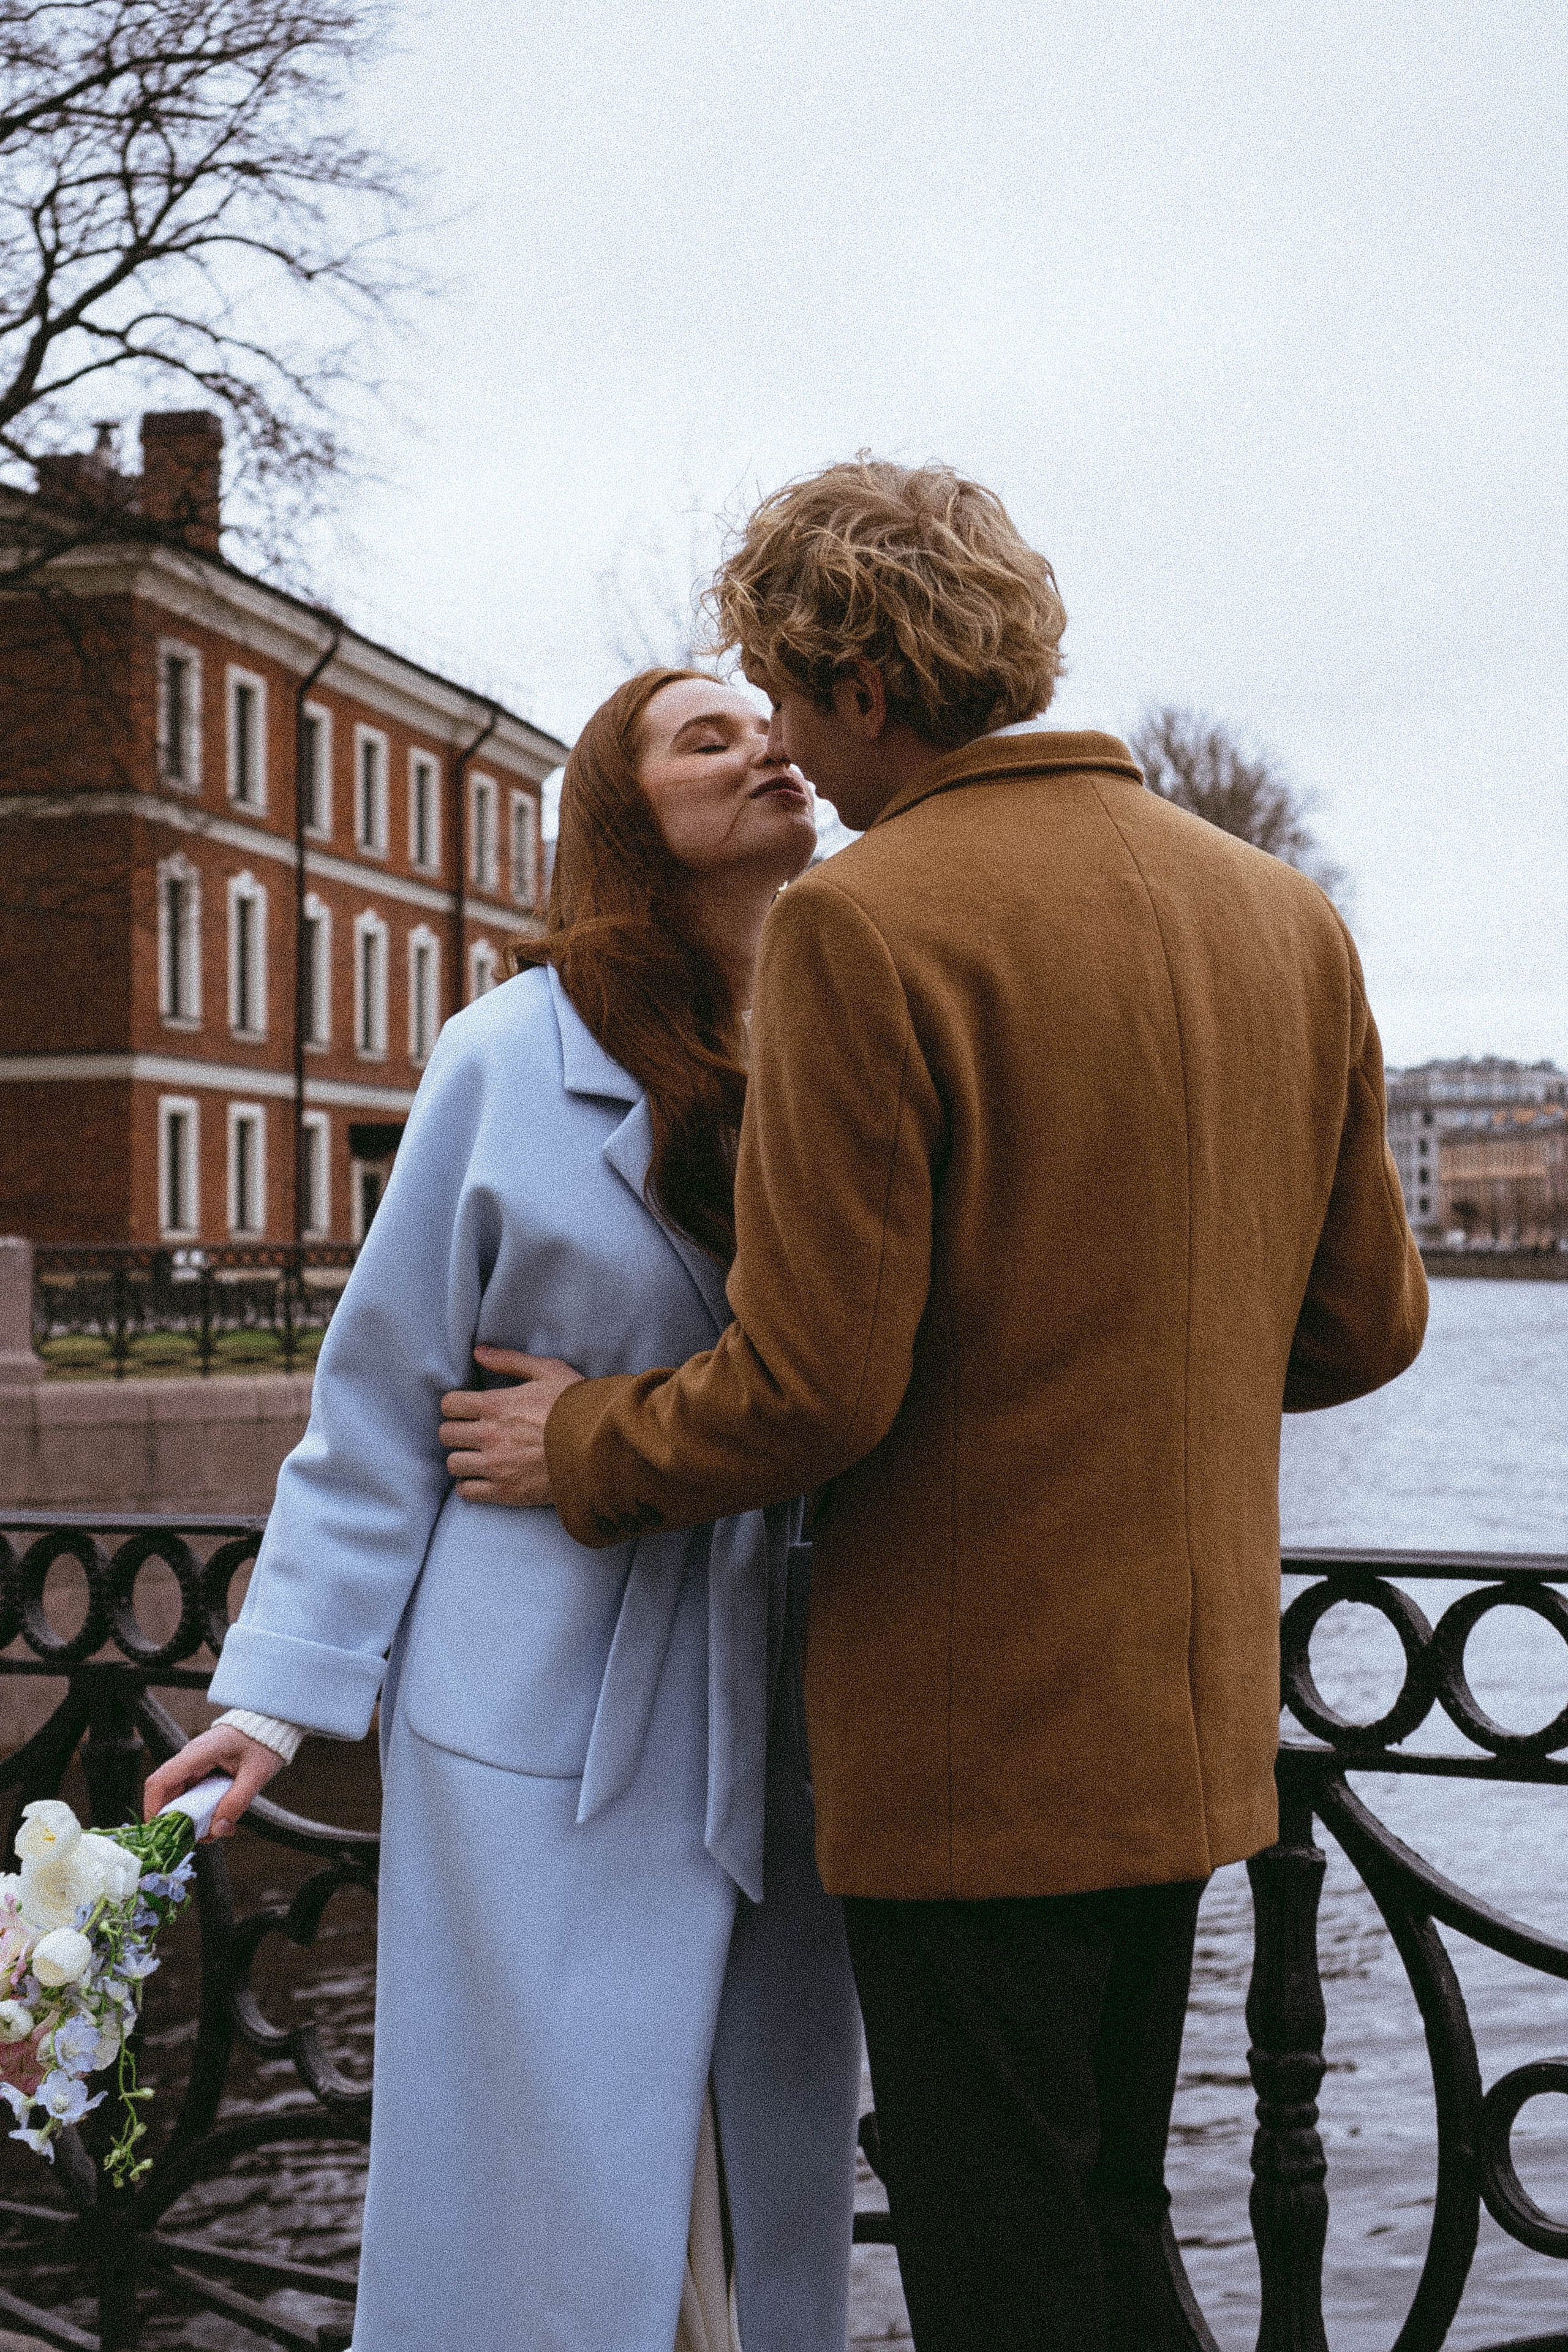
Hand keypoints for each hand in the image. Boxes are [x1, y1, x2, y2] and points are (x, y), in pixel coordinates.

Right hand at [142, 1724, 284, 1838]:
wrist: (271, 1725)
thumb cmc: (264, 1742)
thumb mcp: (255, 1774)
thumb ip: (236, 1802)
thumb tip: (218, 1829)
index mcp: (198, 1753)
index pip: (160, 1781)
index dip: (153, 1807)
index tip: (160, 1831)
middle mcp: (191, 1758)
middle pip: (167, 1793)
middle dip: (177, 1820)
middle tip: (196, 1838)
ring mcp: (196, 1764)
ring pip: (181, 1796)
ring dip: (192, 1818)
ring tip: (214, 1832)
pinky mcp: (204, 1770)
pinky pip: (194, 1794)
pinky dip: (202, 1811)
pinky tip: (221, 1820)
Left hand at [439, 1348, 583, 1505]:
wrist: (600, 1448)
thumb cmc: (577, 1407)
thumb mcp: (548, 1371)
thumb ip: (510, 1361)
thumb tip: (479, 1352)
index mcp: (496, 1404)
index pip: (450, 1405)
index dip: (456, 1405)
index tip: (467, 1409)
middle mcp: (489, 1435)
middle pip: (447, 1434)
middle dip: (457, 1431)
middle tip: (473, 1432)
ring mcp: (496, 1465)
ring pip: (454, 1463)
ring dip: (462, 1458)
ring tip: (478, 1455)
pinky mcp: (505, 1491)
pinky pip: (468, 1491)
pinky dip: (470, 1485)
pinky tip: (483, 1477)